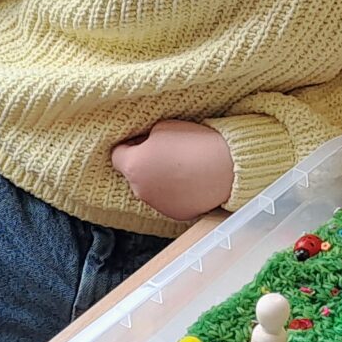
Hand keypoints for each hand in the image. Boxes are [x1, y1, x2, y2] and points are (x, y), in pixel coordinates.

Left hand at [111, 120, 233, 220]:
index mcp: (133, 166)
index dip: (129, 146)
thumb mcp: (162, 127)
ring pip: (150, 189)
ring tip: (181, 168)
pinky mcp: (174, 214)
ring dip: (159, 180)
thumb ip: (146, 138)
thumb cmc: (194, 144)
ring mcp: (157, 205)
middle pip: (133, 174)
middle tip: (165, 153)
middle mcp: (139, 190)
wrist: (225, 168)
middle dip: (144, 164)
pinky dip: (174, 192)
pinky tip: (189, 181)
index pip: (116, 155)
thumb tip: (144, 144)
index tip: (142, 141)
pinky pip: (168, 201)